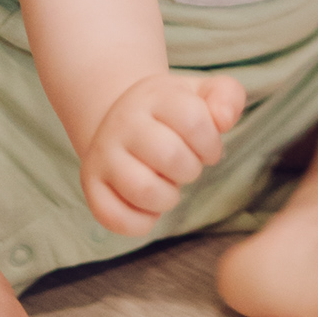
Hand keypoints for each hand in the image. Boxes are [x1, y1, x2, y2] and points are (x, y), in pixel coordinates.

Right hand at [79, 72, 245, 233]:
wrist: (122, 120)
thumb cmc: (172, 113)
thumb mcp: (202, 94)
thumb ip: (227, 97)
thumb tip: (223, 120)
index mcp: (154, 96)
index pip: (194, 120)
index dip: (211, 143)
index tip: (206, 148)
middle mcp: (122, 122)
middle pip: (170, 156)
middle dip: (190, 170)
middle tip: (185, 166)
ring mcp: (102, 154)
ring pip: (144, 190)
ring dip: (168, 197)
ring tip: (167, 185)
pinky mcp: (90, 184)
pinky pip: (116, 218)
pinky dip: (141, 222)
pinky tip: (148, 207)